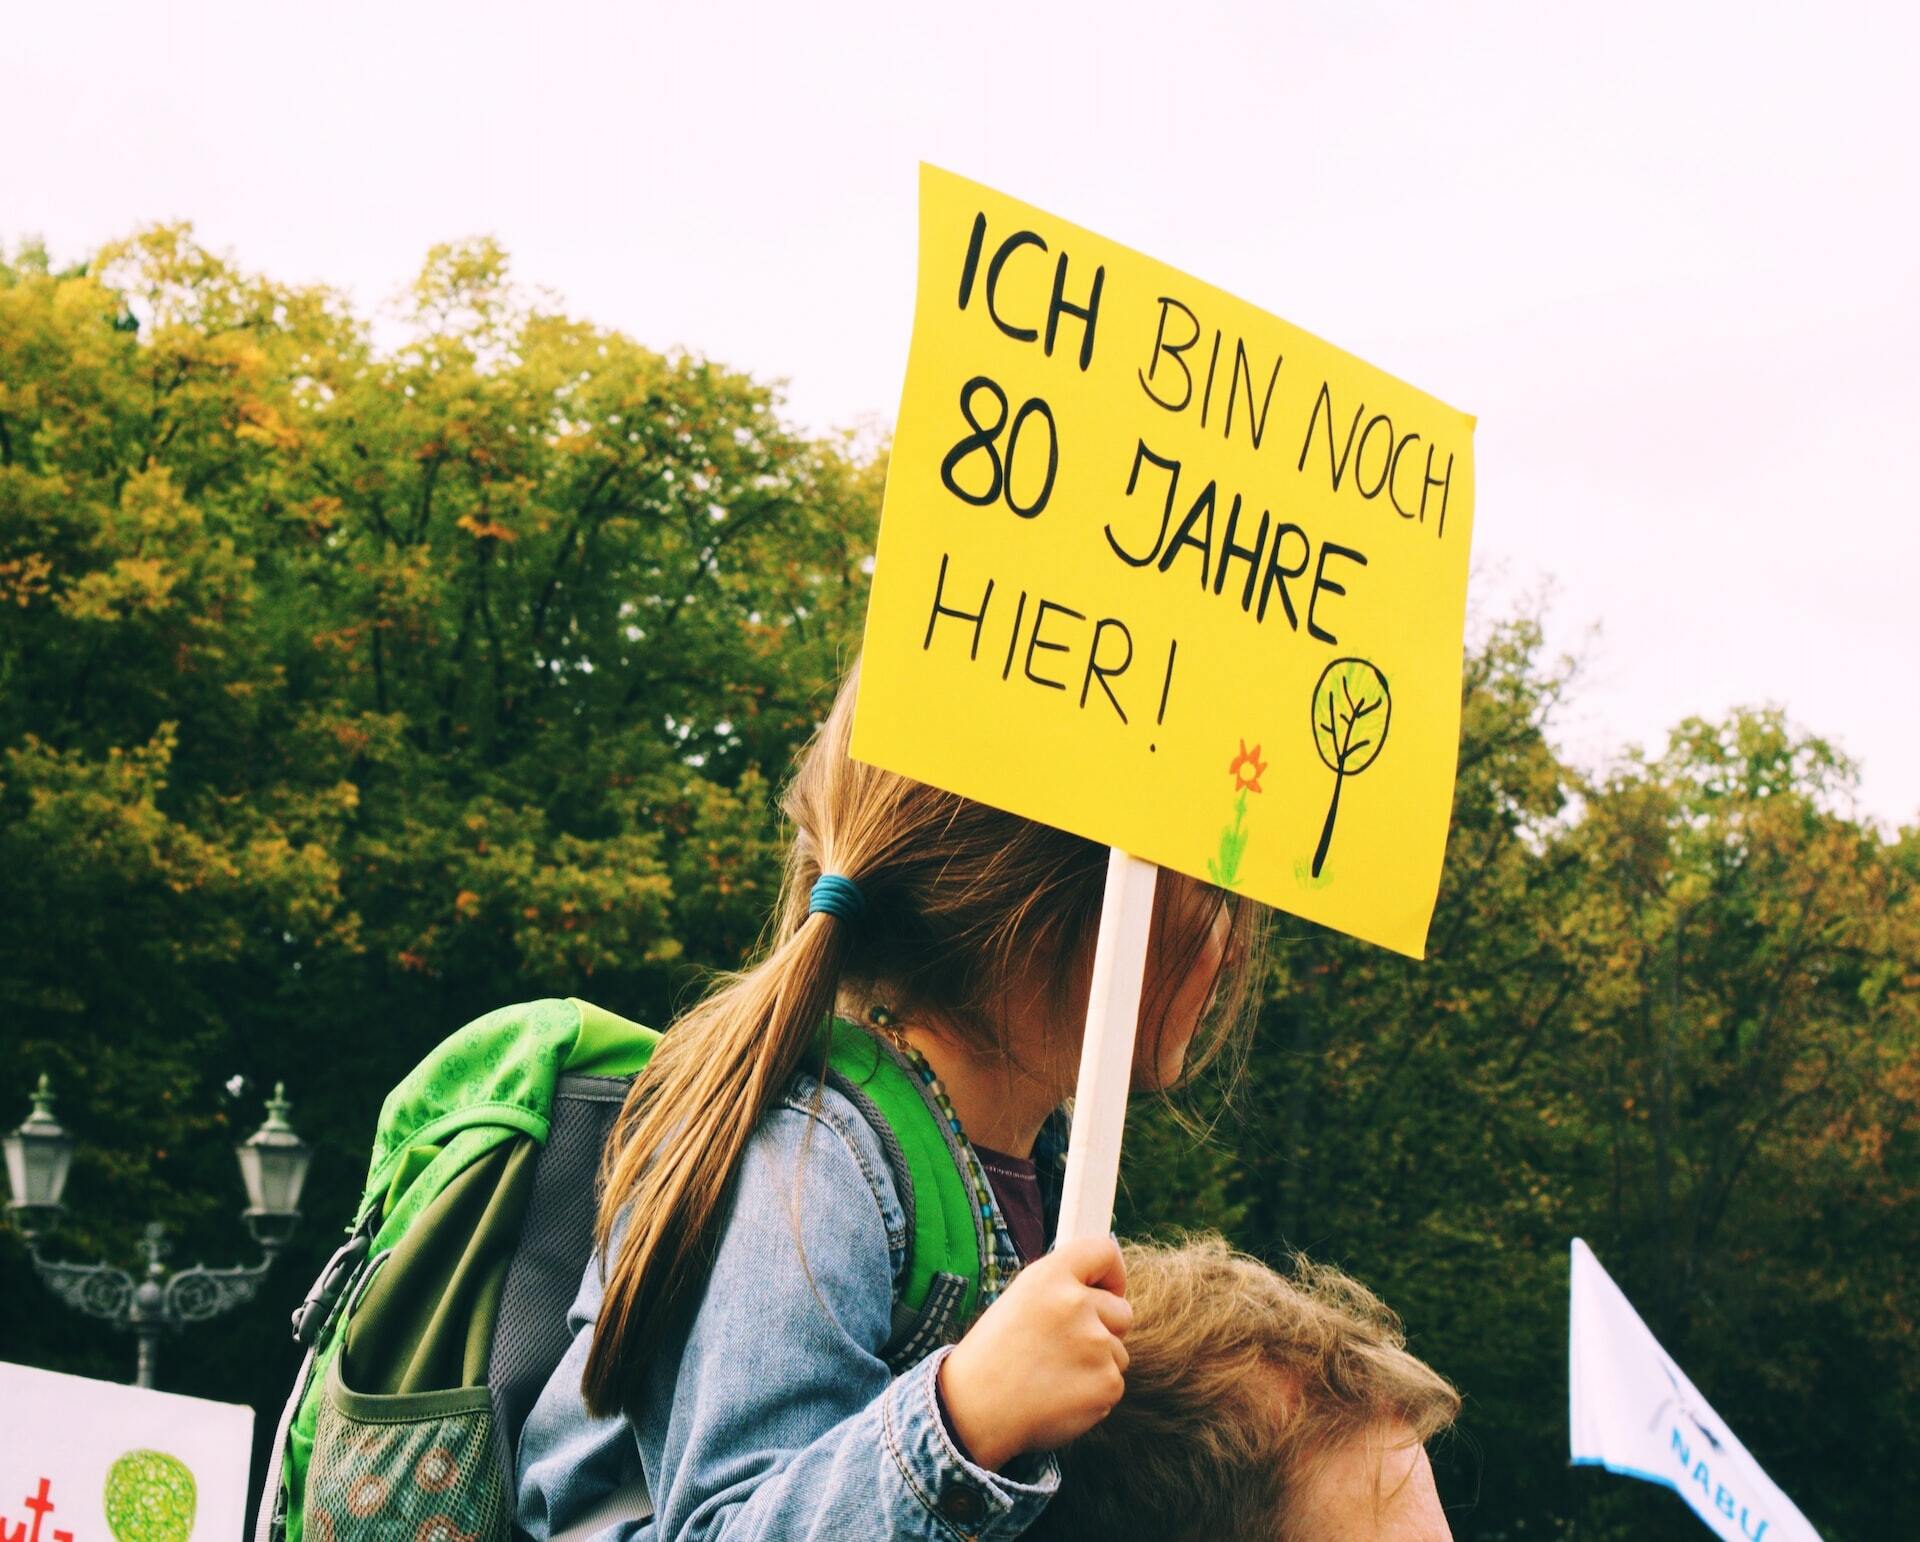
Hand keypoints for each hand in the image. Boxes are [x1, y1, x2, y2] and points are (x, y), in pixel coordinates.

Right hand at [937, 1235, 1131, 1470]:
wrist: (975, 1409)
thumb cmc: (994, 1354)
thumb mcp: (1020, 1298)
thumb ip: (1062, 1287)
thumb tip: (1106, 1288)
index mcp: (1050, 1277)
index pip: (1104, 1251)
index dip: (1112, 1272)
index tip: (1107, 1289)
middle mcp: (1077, 1304)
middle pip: (1121, 1310)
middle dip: (1103, 1327)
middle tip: (1064, 1346)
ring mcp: (1096, 1345)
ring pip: (1117, 1351)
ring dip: (1096, 1363)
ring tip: (1053, 1374)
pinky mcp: (1106, 1383)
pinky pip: (1113, 1382)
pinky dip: (1093, 1392)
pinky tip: (1060, 1395)